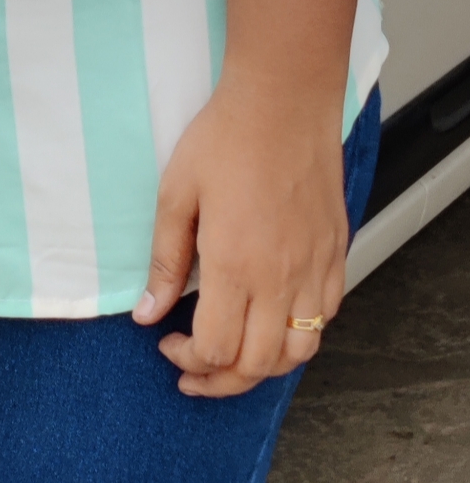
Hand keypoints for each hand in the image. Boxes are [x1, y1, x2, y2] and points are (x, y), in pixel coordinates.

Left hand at [133, 78, 349, 396]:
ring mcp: (315, 270)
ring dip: (263, 368)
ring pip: (300, 353)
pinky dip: (299, 336)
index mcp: (236, 266)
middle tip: (193, 368)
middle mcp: (282, 279)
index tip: (167, 342)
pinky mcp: (336, 255)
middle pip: (258, 366)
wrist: (284, 101)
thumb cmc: (226, 139)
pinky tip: (272, 322)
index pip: (217, 350)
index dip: (189, 360)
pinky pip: (325, 319)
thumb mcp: (176, 194)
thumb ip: (164, 262)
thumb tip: (146, 314)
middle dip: (220, 381)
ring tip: (234, 358)